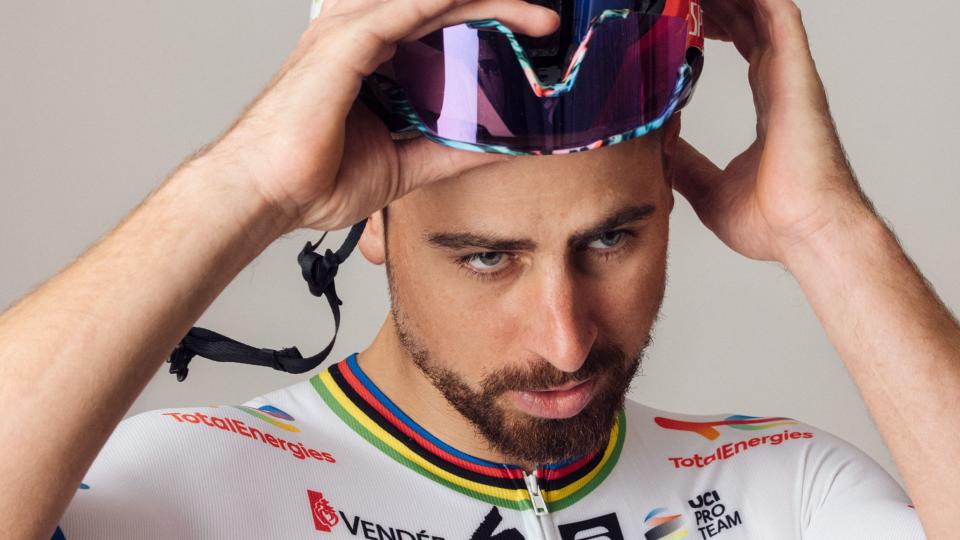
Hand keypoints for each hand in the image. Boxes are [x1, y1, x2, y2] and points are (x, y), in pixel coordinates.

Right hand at [199, 0, 558, 232]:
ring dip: (479, 2)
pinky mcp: (341, 46)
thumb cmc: (310, 178)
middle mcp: (360, 40)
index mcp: (371, 63)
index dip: (487, 28)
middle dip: (495, 9)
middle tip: (544, 22)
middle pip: (439, 8)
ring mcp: (348, 37)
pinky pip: (401, 10)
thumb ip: (448, 151)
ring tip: (528, 12)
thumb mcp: (403, 164)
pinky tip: (478, 3)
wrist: (264, 195)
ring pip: (426, 1)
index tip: (532, 40)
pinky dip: (441, 3)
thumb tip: (496, 149)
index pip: (440, 30)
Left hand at [670, 0, 876, 263]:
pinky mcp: (795, 75)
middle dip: (721, 4)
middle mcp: (782, 85)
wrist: (807, 235)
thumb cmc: (774, 223)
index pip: (745, 49)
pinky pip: (779, 17)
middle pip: (751, 22)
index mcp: (769, 107)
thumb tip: (660, 147)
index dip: (718, 27)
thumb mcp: (707, 188)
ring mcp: (791, 77)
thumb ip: (685, 162)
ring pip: (762, 11)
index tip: (688, 20)